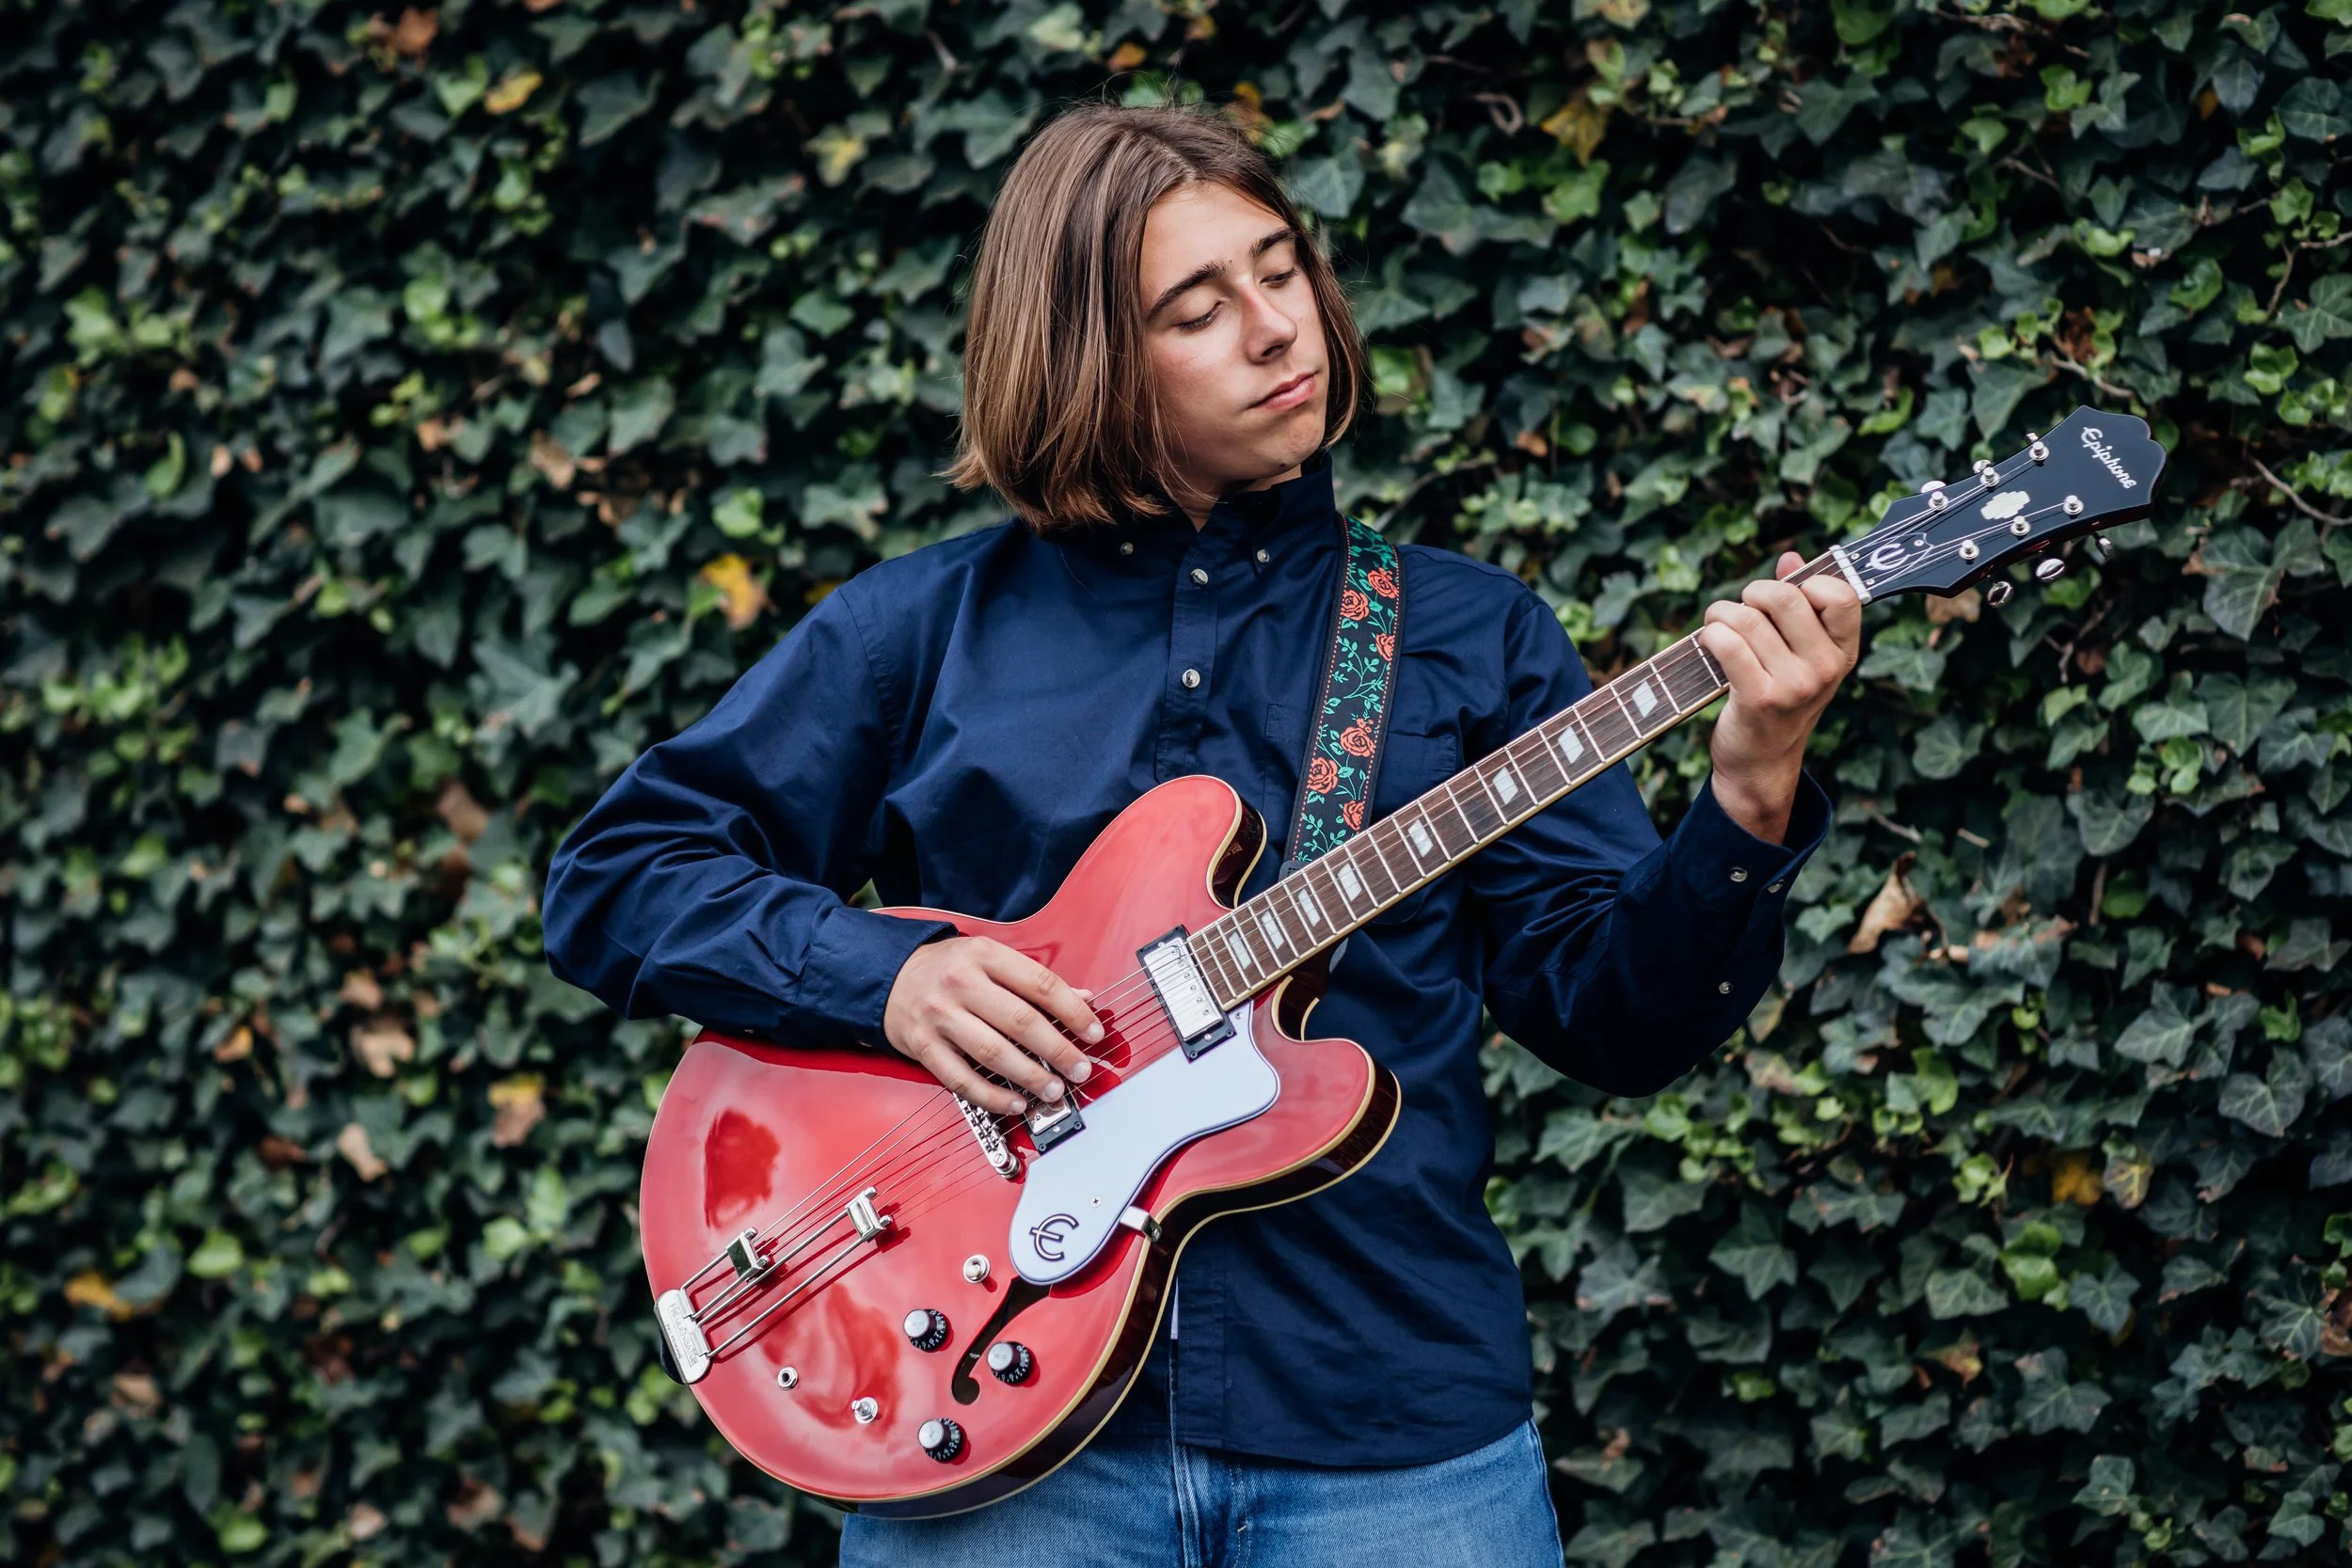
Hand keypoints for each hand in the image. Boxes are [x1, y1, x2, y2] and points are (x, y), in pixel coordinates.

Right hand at [882, 935, 1102, 1115]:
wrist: (889, 977)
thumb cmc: (948, 969)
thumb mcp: (991, 959)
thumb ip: (1035, 980)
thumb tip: (1085, 999)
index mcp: (984, 955)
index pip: (1041, 984)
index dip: (1074, 1011)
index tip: (1094, 1032)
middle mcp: (961, 984)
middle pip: (1021, 1021)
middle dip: (1058, 1051)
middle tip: (1080, 1069)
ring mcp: (940, 1016)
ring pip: (994, 1053)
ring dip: (1030, 1076)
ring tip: (1054, 1089)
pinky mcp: (923, 1046)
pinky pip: (962, 1079)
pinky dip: (992, 1095)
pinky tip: (1015, 1102)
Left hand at [1694, 551, 1862, 843]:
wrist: (1761, 761)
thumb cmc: (1778, 696)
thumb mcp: (1800, 654)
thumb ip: (1800, 603)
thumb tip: (1790, 557)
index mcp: (1844, 651)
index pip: (1840, 594)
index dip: (1806, 583)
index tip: (1784, 599)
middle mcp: (1825, 668)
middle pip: (1785, 598)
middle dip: (1753, 593)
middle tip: (1741, 608)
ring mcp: (1795, 685)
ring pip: (1748, 619)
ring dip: (1721, 613)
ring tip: (1717, 624)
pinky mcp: (1760, 699)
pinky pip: (1728, 644)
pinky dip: (1711, 634)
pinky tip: (1709, 641)